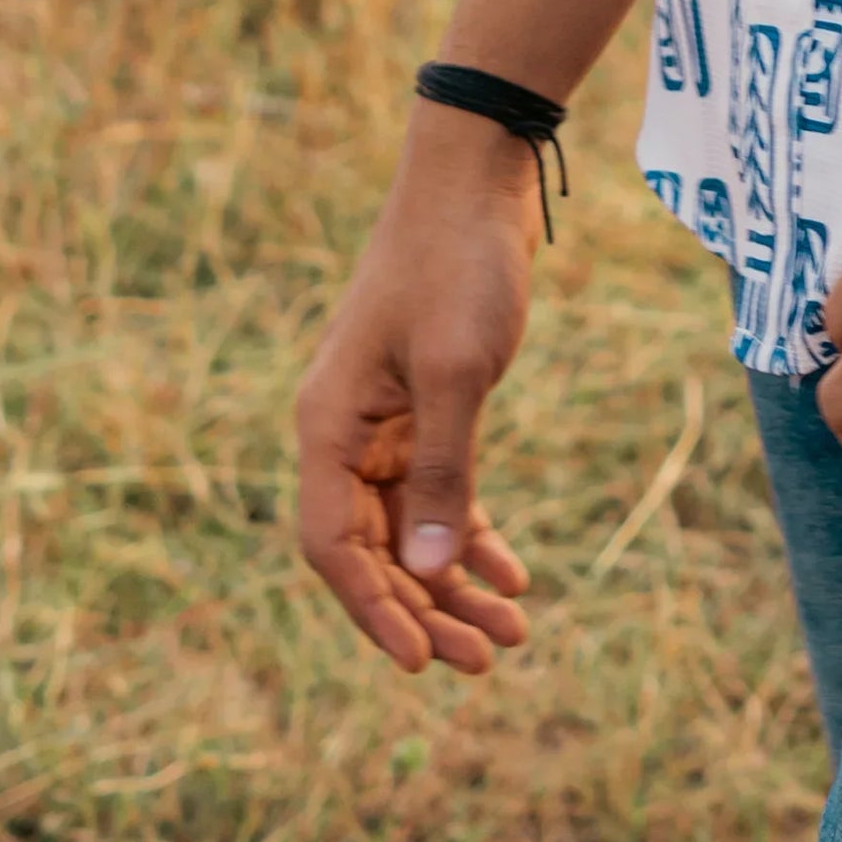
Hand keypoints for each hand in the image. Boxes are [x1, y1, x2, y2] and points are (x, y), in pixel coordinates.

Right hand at [291, 119, 543, 678]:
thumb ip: (443, 472)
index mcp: (327, 426)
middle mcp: (343, 434)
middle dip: (426, 609)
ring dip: (455, 582)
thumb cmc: (458, 265)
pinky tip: (513, 573)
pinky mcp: (422, 410)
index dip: (372, 610)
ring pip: (410, 530)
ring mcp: (382, 424)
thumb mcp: (455, 372)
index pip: (330, 548)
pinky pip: (437, 494)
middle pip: (371, 552)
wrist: (477, 180)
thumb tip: (432, 570)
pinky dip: (470, 534)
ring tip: (513, 633)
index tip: (422, 661)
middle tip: (489, 659)